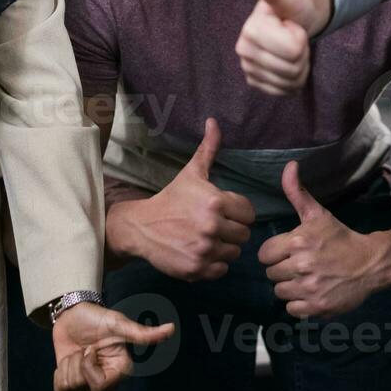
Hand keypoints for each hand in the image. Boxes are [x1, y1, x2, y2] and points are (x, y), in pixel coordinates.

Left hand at [51, 302, 173, 390]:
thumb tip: (171, 329)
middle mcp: (106, 380)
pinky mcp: (71, 383)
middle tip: (85, 350)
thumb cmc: (97, 317)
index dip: (89, 369)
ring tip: (78, 352)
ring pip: (69, 390)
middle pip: (83, 390)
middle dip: (77, 366)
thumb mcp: (119, 324)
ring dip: (67, 367)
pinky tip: (69, 360)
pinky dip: (59, 373)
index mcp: (120, 369)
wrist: (72, 314)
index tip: (90, 349)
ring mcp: (87, 383)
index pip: (100, 388)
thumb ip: (143, 334)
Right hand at [105, 118, 255, 280]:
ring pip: (234, 253)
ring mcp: (204, 250)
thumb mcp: (191, 173)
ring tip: (208, 238)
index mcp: (215, 202)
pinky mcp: (197, 269)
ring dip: (224, 247)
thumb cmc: (171, 198)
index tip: (224, 211)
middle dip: (232, 230)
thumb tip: (214, 121)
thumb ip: (208, 148)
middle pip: (244, 234)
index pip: (249, 213)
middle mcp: (212, 227)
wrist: (141, 227)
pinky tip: (201, 252)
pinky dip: (214, 264)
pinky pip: (221, 270)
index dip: (238, 212)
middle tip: (215, 225)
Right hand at [236, 0, 313, 95]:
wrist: (291, 19)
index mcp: (250, 31)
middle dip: (301, 53)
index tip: (290, 25)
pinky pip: (284, 91)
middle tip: (293, 37)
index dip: (300, 37)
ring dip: (299, 67)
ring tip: (292, 48)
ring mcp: (248, 68)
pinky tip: (288, 63)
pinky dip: (293, 80)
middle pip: (292, 68)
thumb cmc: (291, 7)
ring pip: (290, 82)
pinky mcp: (255, 82)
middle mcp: (243, 51)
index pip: (294, 50)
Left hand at [259, 161, 384, 318]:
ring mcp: (309, 288)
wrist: (370, 263)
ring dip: (291, 287)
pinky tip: (313, 292)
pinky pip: (291, 309)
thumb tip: (289, 165)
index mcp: (298, 241)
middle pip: (271, 274)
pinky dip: (300, 304)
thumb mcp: (318, 214)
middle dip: (284, 270)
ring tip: (308, 278)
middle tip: (302, 265)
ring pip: (280, 292)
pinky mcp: (316, 307)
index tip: (290, 252)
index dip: (276, 253)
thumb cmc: (340, 237)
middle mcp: (301, 265)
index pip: (264, 254)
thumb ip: (297, 192)